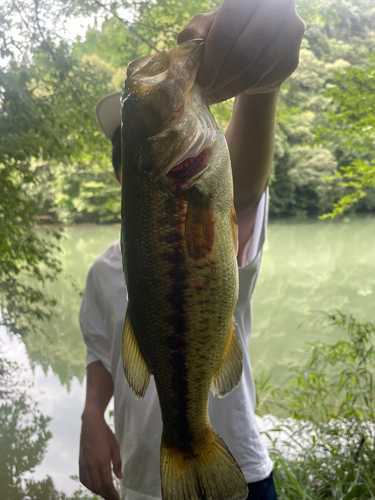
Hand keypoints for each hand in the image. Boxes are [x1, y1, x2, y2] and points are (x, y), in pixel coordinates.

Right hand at [79, 410, 121, 499]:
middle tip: (113, 498)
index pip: (107, 484)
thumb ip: (117, 463)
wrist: (90, 424)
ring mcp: (84, 465)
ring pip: (90, 485)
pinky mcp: (80, 463)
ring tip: (105, 493)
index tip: (117, 499)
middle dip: (106, 495)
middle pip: (98, 487)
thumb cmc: (105, 434)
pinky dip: (89, 486)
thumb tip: (119, 477)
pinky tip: (94, 486)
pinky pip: (83, 479)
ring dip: (98, 491)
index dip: (112, 494)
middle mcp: (91, 466)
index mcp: (102, 462)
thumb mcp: (115, 447)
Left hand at [177, 0, 304, 102]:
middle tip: (206, 90)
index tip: (200, 80)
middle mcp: (277, 8)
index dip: (211, 60)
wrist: (251, 53)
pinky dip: (242, 91)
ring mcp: (290, 33)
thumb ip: (194, 34)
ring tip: (214, 94)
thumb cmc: (224, 35)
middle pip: (243, 53)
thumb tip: (190, 48)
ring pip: (255, 71)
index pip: (227, 30)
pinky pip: (264, 82)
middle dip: (220, 77)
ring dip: (230, 88)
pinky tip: (230, 90)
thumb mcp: (205, 30)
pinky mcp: (292, 60)